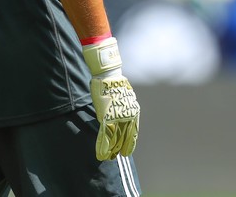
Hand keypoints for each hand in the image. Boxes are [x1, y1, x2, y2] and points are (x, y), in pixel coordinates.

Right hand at [83, 37, 140, 160]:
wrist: (109, 77)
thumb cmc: (115, 85)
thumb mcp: (124, 98)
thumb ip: (123, 109)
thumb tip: (120, 116)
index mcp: (133, 112)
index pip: (132, 132)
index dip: (129, 143)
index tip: (126, 151)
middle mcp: (127, 117)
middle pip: (124, 137)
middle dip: (121, 148)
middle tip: (119, 156)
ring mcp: (116, 118)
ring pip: (114, 138)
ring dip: (111, 149)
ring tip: (108, 158)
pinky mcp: (106, 117)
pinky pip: (105, 135)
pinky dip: (103, 145)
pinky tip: (102, 153)